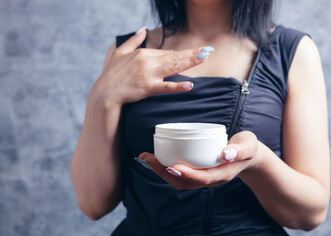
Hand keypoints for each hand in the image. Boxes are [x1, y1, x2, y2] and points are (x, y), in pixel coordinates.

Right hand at [90, 27, 211, 105]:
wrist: (104, 93)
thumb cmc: (111, 74)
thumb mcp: (120, 52)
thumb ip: (133, 40)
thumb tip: (143, 28)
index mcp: (143, 53)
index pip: (168, 52)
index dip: (184, 52)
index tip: (197, 51)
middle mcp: (147, 61)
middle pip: (174, 57)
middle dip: (193, 54)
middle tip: (208, 51)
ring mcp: (148, 74)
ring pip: (173, 67)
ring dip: (190, 62)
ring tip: (204, 58)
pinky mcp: (147, 88)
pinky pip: (165, 87)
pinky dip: (178, 86)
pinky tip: (190, 85)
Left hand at [138, 131, 259, 189]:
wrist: (247, 154)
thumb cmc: (247, 147)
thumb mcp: (248, 145)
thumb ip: (240, 150)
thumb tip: (226, 154)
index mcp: (222, 174)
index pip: (202, 178)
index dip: (186, 174)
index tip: (171, 166)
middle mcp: (210, 179)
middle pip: (185, 182)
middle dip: (164, 173)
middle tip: (148, 159)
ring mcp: (203, 176)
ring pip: (179, 180)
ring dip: (161, 171)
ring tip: (146, 158)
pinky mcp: (197, 171)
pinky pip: (180, 174)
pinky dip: (166, 167)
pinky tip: (156, 158)